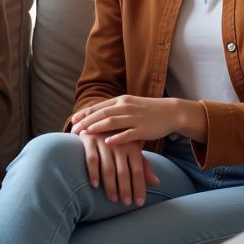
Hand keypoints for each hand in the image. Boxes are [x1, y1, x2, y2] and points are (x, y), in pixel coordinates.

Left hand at [71, 95, 206, 144]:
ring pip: (112, 121)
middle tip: (73, 130)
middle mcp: (126, 107)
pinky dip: (117, 138)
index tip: (73, 120)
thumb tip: (96, 117)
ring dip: (97, 127)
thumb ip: (114, 110)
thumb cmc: (147, 111)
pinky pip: (128, 133)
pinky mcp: (143, 129)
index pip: (99, 106)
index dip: (85, 114)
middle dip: (86, 122)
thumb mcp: (129, 106)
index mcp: (121, 101)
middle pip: (101, 114)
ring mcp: (134, 118)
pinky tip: (107, 142)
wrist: (171, 112)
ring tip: (85, 134)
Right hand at [77, 130, 158, 205]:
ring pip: (108, 168)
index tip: (139, 202)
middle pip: (124, 171)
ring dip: (111, 185)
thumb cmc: (117, 140)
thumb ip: (144, 166)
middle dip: (126, 189)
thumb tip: (157, 183)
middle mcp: (119, 145)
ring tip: (113, 199)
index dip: (139, 187)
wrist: (96, 122)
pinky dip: (93, 173)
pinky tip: (95, 185)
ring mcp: (103, 143)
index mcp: (132, 147)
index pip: (138, 171)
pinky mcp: (89, 141)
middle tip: (126, 203)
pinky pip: (92, 160)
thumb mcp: (132, 150)